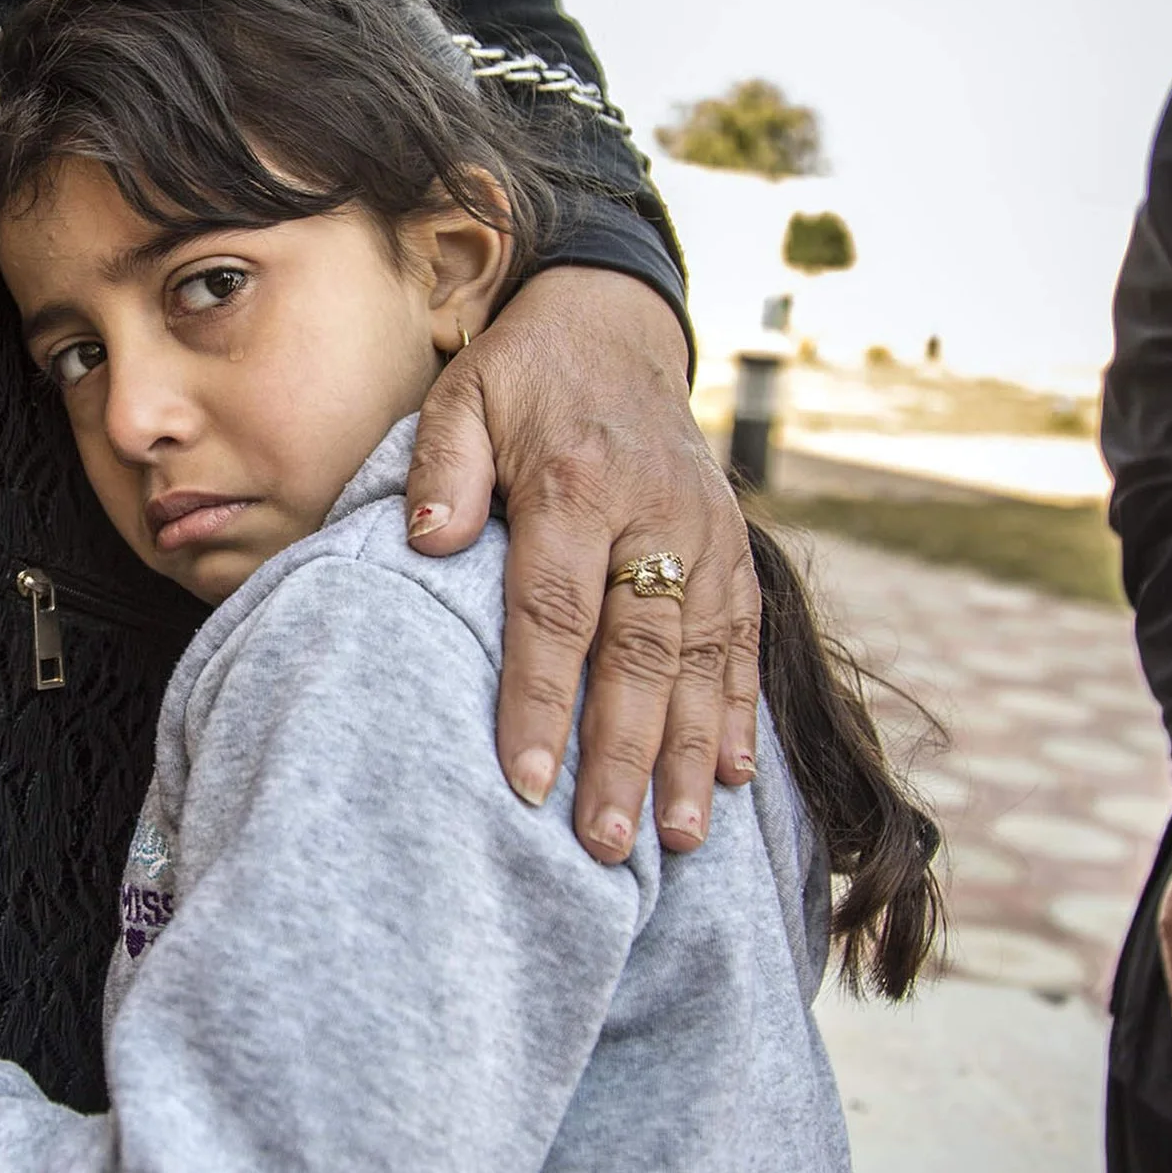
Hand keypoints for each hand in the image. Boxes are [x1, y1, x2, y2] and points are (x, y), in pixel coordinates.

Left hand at [408, 266, 759, 864]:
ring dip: (690, 755)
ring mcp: (704, 535)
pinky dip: (739, 710)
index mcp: (574, 482)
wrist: (615, 328)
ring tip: (676, 840)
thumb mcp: (462, 395)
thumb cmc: (522, 378)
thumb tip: (429, 543)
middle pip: (636, 652)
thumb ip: (443, 470)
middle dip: (621, 756)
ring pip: (699, 659)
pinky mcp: (733, 549)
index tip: (527, 781)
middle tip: (601, 844)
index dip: (540, 699)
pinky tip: (735, 779)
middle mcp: (652, 515)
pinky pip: (742, 639)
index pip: (555, 609)